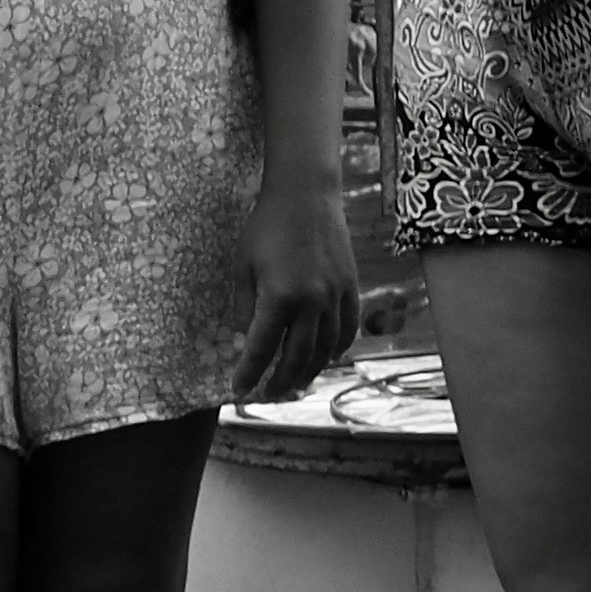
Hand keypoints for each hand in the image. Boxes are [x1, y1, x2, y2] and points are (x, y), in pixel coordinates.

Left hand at [228, 179, 360, 403]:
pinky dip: (339, 348)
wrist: (306, 196)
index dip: (250, 373)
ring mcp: (335, 295)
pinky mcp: (351, 286)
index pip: (262, 348)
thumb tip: (247, 336)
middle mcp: (311, 302)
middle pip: (297, 356)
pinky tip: (328, 358)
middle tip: (268, 395)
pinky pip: (349, 326)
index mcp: (279, 297)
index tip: (239, 390)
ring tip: (297, 385)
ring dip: (311, 370)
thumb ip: (245, 304)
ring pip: (327, 347)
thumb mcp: (242, 265)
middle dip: (280, 380)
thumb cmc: (266, 226)